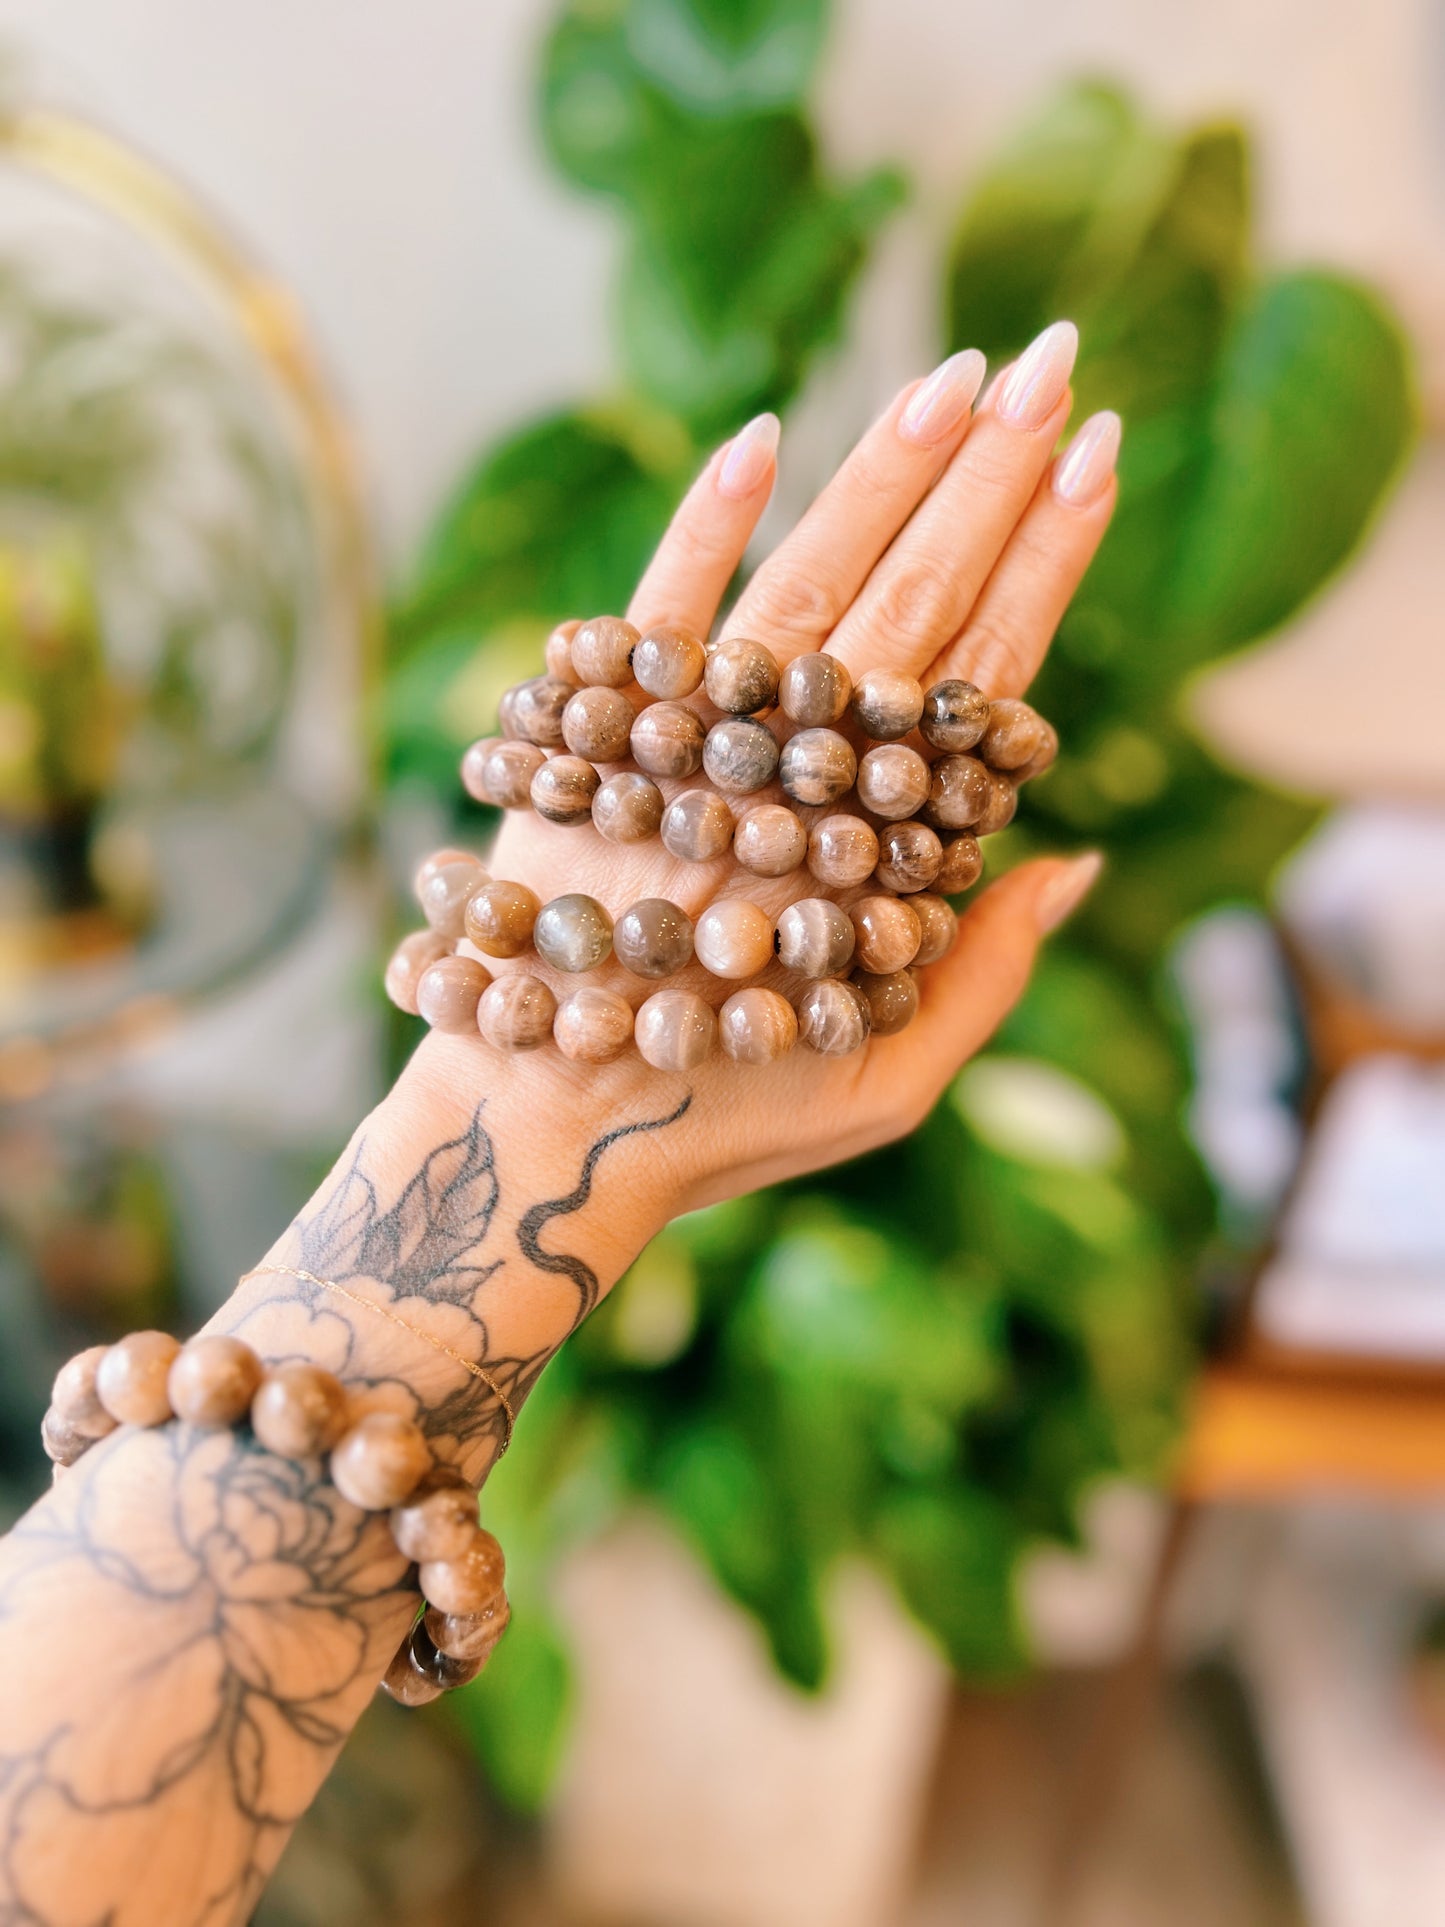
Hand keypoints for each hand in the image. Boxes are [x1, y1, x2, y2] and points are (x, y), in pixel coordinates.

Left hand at [418, 320, 1115, 1223]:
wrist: (533, 1133)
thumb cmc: (722, 1122)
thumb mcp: (887, 1085)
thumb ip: (987, 975)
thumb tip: (1076, 857)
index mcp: (880, 866)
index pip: (985, 685)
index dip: (1046, 565)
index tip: (1099, 457)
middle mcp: (790, 793)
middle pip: (913, 609)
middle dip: (991, 477)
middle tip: (1060, 361)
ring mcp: (689, 758)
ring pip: (807, 591)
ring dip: (882, 475)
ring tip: (958, 372)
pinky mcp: (589, 748)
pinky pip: (651, 616)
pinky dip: (703, 526)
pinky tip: (758, 433)